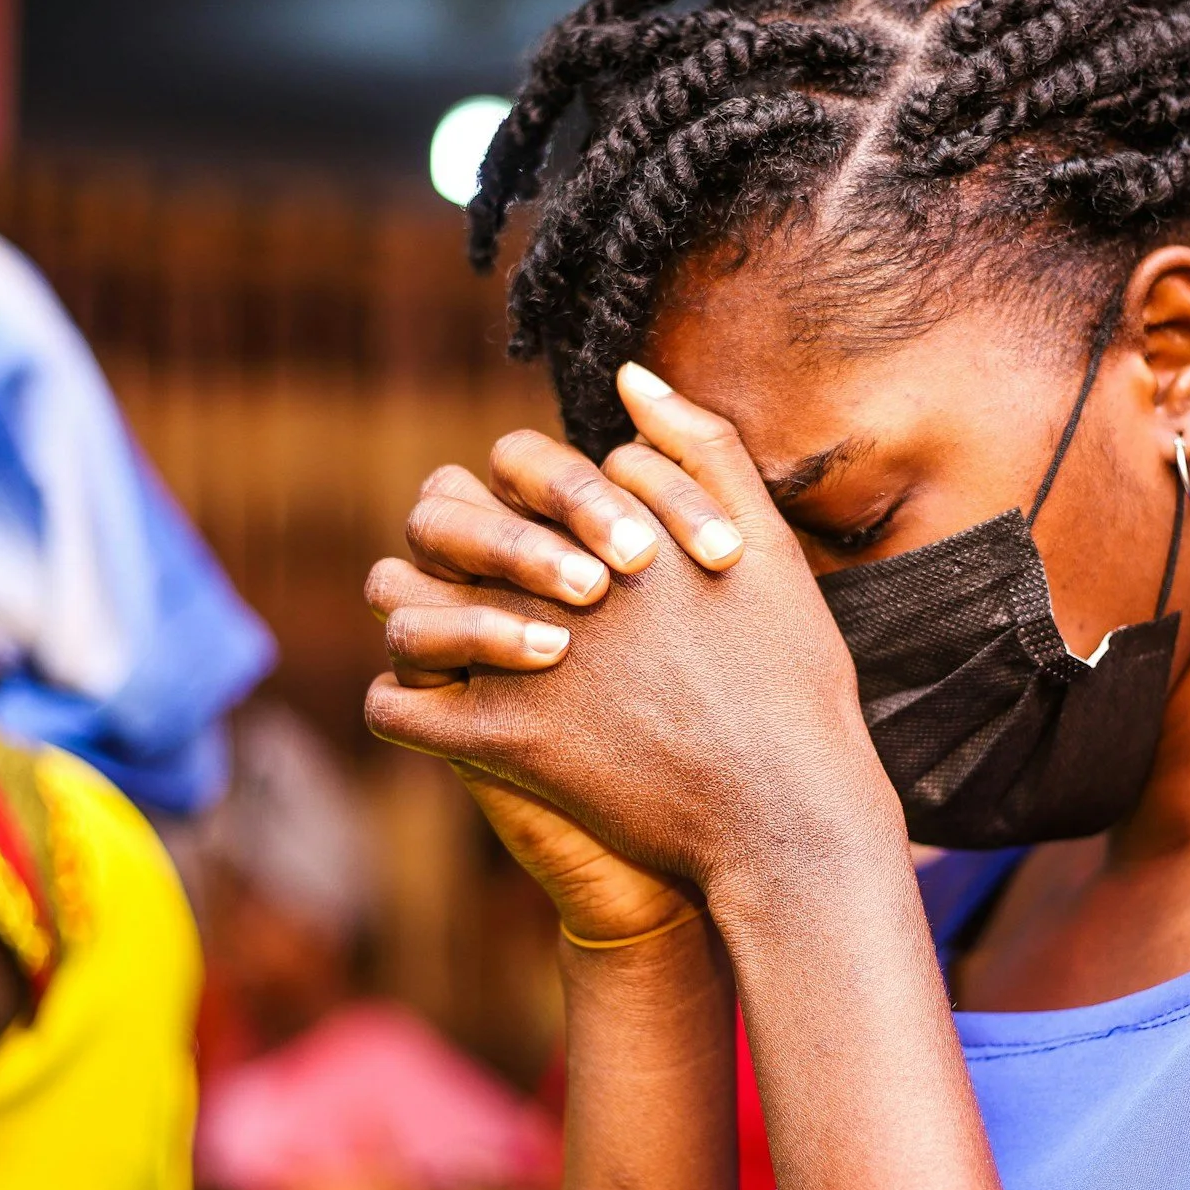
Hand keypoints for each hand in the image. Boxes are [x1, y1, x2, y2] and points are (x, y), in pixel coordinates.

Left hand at [366, 365, 903, 905]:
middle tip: (493, 584)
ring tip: (455, 637)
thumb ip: (700, 448)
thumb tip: (629, 373)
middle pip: (443, 519)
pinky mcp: (501, 741)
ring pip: (403, 603)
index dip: (538, 504)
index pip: (520, 469)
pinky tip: (445, 709)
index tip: (576, 556)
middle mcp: (550, 579)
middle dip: (458, 538)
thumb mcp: (766, 545)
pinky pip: (399, 706)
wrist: (784, 815)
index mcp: (607, 525)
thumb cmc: (790, 682)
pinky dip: (407, 702)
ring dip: (419, 610)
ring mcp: (518, 660)